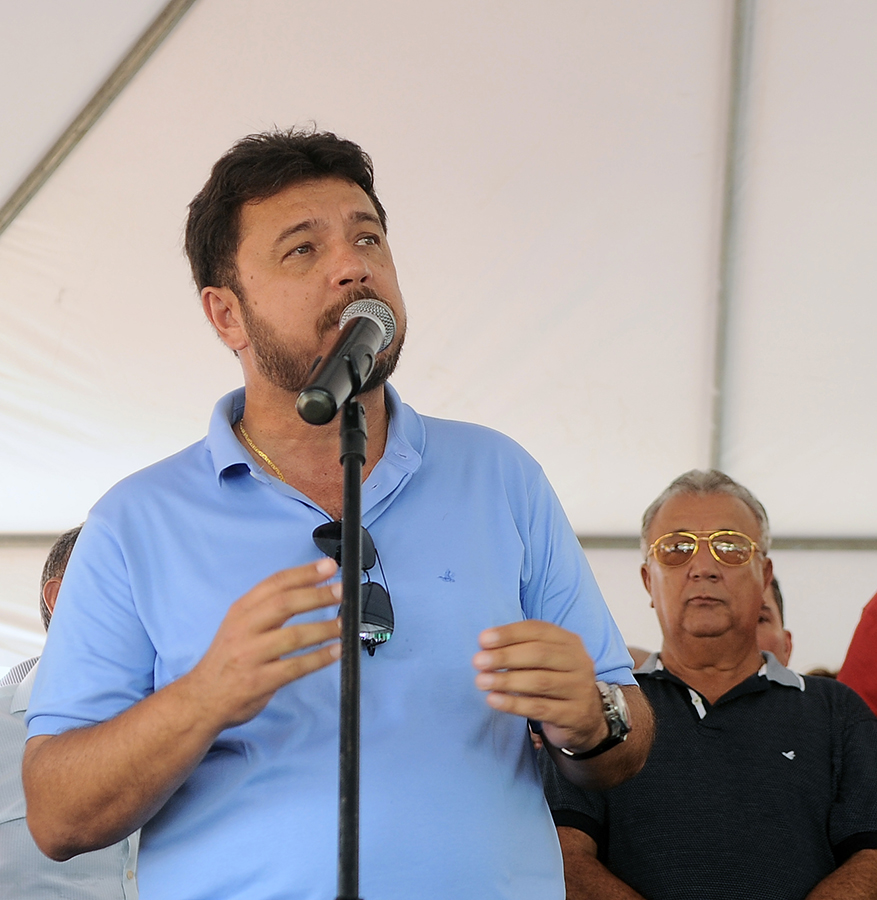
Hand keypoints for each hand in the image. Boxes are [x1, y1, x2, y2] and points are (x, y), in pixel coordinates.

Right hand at [189, 557, 341, 730]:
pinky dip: (319, 658)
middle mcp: (243, 629)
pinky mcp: (259, 681)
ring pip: (293, 636)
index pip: (275, 583)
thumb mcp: (239, 625)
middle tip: (342, 591)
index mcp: (241, 611)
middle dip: (317, 595)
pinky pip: (295, 667)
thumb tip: (311, 588)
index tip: (329, 567)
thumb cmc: (228, 659)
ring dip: (323, 628)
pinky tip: (336, 652)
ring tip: (344, 624)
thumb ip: (268, 608)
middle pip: (285, 604)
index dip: (304, 573)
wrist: (201, 700)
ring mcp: (250, 656)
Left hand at [473, 620, 606, 752]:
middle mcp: (578, 662)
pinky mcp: (574, 715)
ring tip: (481, 682)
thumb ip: (521, 650)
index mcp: (569, 641)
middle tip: (478, 662)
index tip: (482, 640)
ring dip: (506, 680)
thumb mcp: (545, 660)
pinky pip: (540, 708)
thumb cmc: (554, 681)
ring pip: (539, 682)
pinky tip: (494, 700)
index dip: (509, 633)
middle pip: (539, 654)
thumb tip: (485, 647)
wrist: (585, 719)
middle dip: (505, 656)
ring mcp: (579, 689)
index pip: (537, 630)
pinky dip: (514, 704)